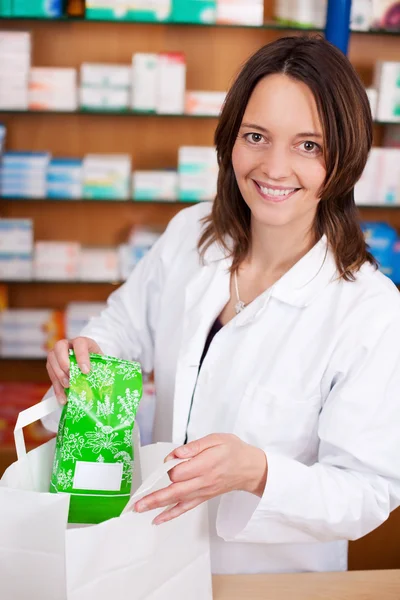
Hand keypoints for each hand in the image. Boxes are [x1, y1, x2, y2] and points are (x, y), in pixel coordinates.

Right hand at [46, 337, 102, 404]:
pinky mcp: (52, 364)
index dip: (81, 356)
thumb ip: (100, 368)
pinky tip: (63, 398)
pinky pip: (50, 374)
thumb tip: (105, 382)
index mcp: (82, 341)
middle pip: (59, 347)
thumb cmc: (95, 361)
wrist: (88, 361)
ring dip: (59, 375)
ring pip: (52, 360)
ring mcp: (57, 353)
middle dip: (64, 362)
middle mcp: (67, 344)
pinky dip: (57, 388)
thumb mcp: (100, 362)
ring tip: (68, 387)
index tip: (86, 371)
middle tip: (71, 377)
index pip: (80, 343)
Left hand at [134, 433, 267, 524]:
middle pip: (174, 490)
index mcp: (206, 464)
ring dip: (157, 506)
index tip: (171, 459)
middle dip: (154, 497)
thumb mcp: (217, 439)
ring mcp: (202, 492)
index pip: (180, 471)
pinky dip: (170, 514)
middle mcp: (203, 481)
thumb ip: (195, 446)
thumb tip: (177, 454)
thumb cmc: (233, 450)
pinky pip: (185, 508)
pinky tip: (157, 519)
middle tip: (136, 502)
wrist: (249, 468)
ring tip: (139, 509)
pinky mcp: (202, 497)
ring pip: (176, 501)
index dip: (170, 465)